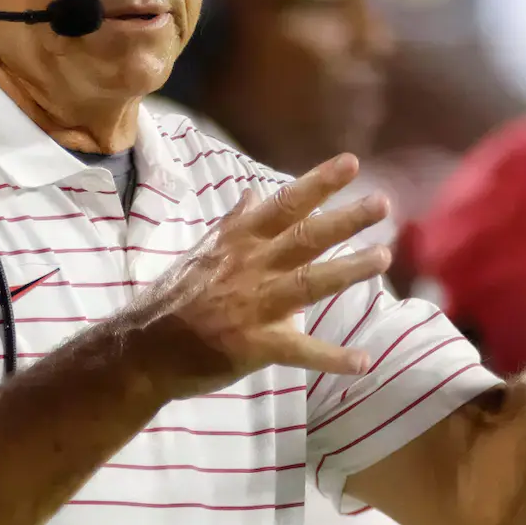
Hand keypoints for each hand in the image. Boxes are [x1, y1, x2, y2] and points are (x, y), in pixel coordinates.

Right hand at [126, 155, 391, 399]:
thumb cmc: (173, 299)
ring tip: (383, 258)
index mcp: (237, 242)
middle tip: (383, 202)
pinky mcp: (254, 345)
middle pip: (304, 237)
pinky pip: (301, 351)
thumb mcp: (201, 252)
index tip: (352, 161)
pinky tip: (363, 363)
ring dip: (348, 270)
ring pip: (310, 283)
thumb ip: (234, 223)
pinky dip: (332, 359)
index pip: (284, 204)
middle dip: (344, 219)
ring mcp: (253, 306)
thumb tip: (254, 191)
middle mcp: (249, 267)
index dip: (319, 182)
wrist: (142, 350)